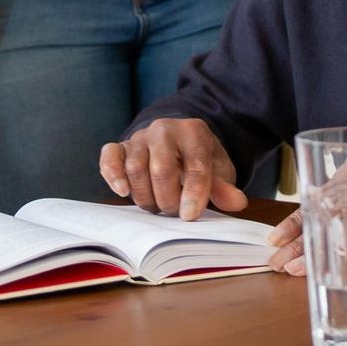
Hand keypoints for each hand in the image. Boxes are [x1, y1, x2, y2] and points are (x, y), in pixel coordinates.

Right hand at [98, 118, 247, 219]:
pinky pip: (110, 156)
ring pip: (135, 167)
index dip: (194, 193)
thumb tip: (236, 202)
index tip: (190, 216)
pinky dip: (113, 174)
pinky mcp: (121, 146)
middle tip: (173, 213)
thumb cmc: (199, 159)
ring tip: (156, 205)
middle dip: (168, 199)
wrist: (177, 141)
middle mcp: (165, 129)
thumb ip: (224, 187)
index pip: (196, 165)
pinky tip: (122, 191)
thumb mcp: (218, 170)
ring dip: (145, 195)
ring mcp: (140, 137)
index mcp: (194, 132)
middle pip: (162, 169)